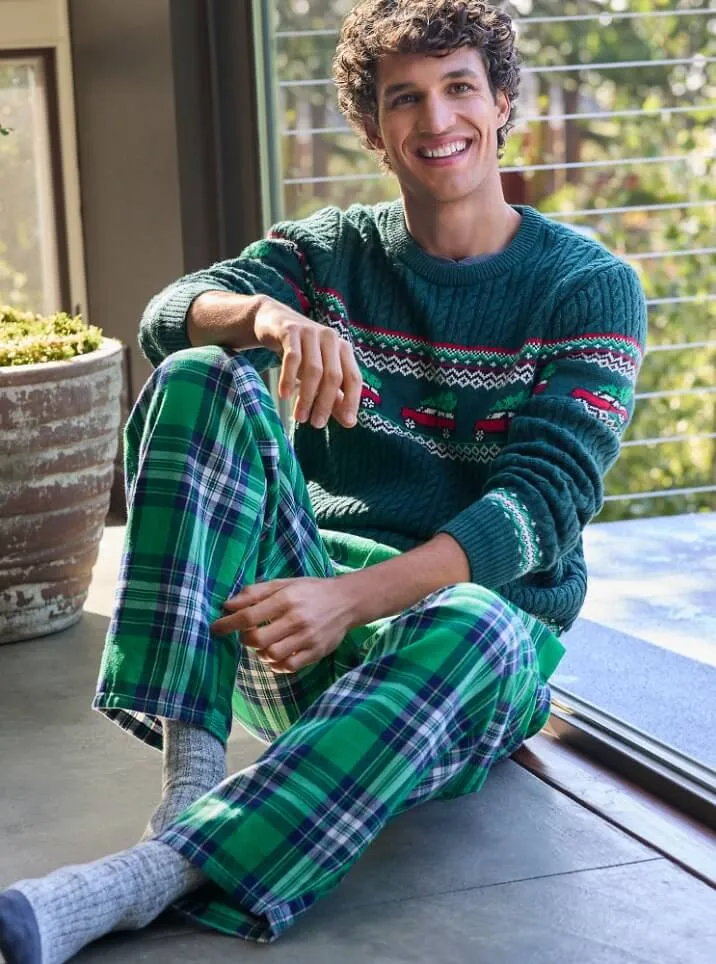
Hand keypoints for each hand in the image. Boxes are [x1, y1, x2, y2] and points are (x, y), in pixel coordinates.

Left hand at [210, 577, 353, 672]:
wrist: (347, 601)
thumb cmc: (310, 591)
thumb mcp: (284, 584)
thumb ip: (255, 593)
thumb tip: (228, 605)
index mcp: (286, 599)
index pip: (249, 615)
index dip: (228, 624)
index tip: (215, 628)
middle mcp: (296, 619)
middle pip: (257, 639)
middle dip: (245, 639)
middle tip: (247, 634)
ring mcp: (307, 638)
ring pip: (271, 655)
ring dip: (261, 652)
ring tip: (265, 643)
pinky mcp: (316, 652)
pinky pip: (288, 666)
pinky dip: (276, 664)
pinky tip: (277, 654)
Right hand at [254, 297, 361, 428]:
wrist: (273, 322)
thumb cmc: (302, 353)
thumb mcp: (319, 374)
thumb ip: (334, 397)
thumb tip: (350, 422)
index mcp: (343, 349)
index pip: (354, 377)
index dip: (352, 400)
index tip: (348, 423)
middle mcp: (330, 338)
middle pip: (333, 376)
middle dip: (325, 403)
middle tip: (316, 424)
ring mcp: (310, 332)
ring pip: (313, 370)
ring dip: (306, 397)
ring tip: (300, 417)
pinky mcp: (290, 330)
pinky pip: (292, 358)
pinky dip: (288, 379)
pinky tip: (284, 396)